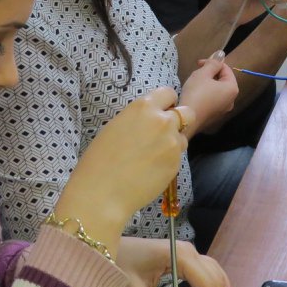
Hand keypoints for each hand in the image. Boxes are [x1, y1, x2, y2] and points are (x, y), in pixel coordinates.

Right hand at [54, 87, 190, 243]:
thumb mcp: (116, 126)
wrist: (102, 193)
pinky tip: (152, 170)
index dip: (167, 103)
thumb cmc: (99, 160)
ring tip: (153, 156)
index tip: (161, 112)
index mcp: (143, 107)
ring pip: (183, 137)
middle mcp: (162, 121)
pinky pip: (178, 157)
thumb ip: (139, 119)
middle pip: (187, 113)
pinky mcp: (176, 164)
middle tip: (164, 133)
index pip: (168, 93)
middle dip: (179, 120)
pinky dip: (169, 161)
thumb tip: (151, 120)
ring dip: (174, 142)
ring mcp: (172, 143)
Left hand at [116, 237, 233, 286]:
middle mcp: (188, 251)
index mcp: (180, 255)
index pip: (206, 282)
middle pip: (214, 279)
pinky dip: (217, 283)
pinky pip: (207, 269)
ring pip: (214, 274)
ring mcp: (187, 251)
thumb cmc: (120, 263)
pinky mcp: (183, 256)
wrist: (109, 245)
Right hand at [179, 54, 237, 133]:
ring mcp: (223, 110)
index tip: (199, 63)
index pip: (226, 69)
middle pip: (222, 80)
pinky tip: (194, 94)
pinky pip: (212, 100)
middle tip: (196, 72)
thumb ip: (213, 63)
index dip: (212, 63)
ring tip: (194, 82)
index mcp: (232, 88)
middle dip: (210, 73)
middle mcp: (232, 100)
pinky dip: (205, 94)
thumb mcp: (203, 74)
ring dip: (207, 83)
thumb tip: (221, 54)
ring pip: (217, 90)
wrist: (186, 119)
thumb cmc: (196, 93)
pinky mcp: (214, 117)